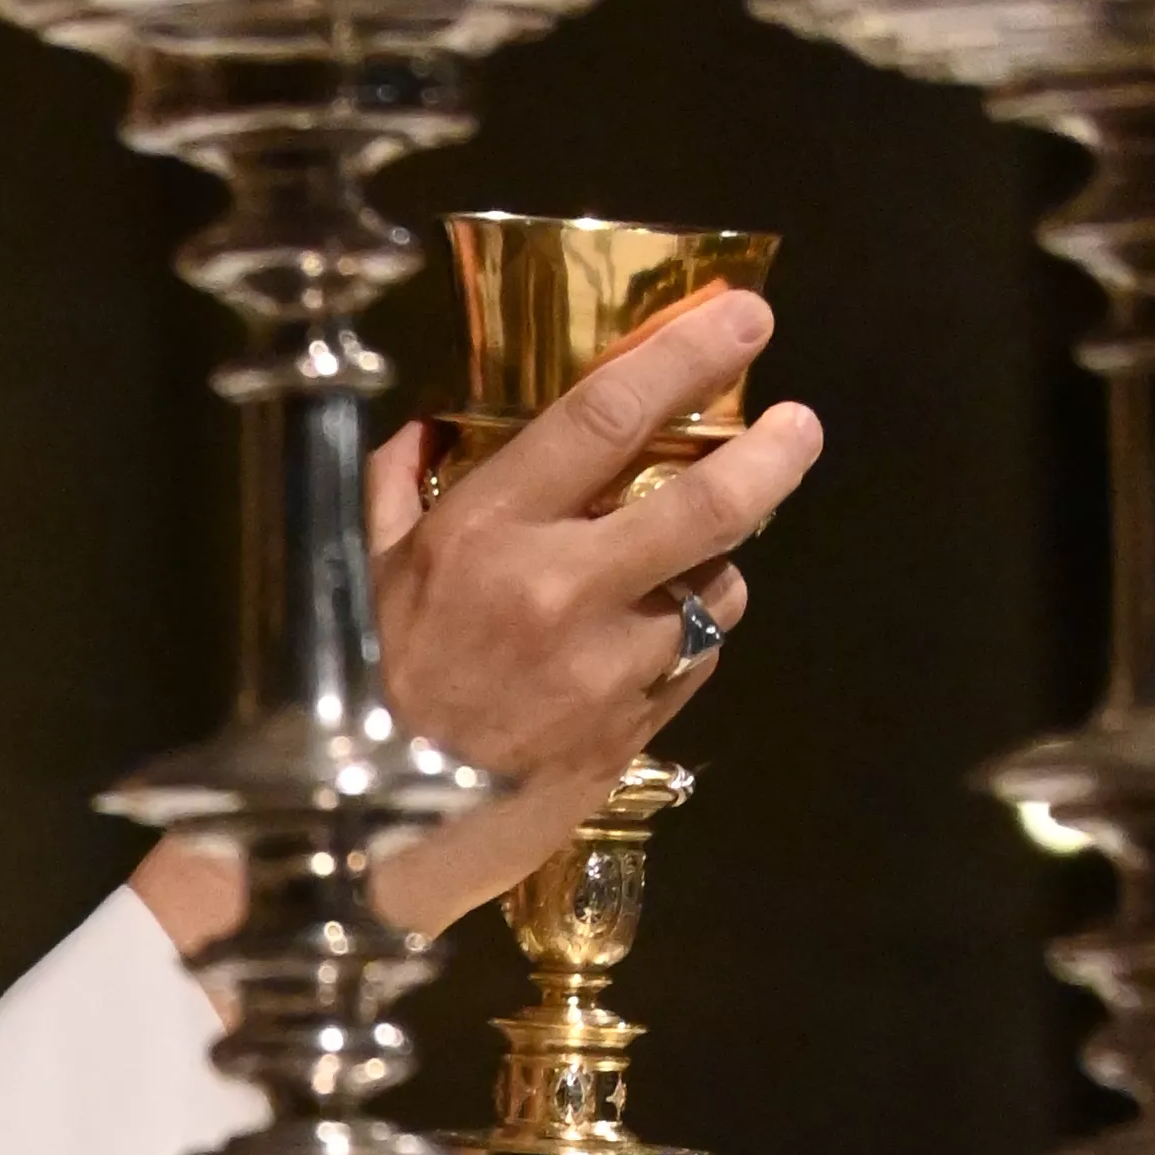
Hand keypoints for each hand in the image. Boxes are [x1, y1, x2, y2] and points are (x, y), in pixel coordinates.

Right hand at [129, 287, 822, 957]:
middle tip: (798, 427)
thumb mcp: (357, 575)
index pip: (609, 416)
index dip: (689, 356)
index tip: (746, 317)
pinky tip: (655, 636)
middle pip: (707, 502)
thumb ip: (396, 488)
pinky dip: (690, 635)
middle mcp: (559, 592)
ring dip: (719, 562)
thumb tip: (432, 430)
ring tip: (693, 559)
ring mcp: (606, 670)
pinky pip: (695, 660)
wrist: (367, 837)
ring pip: (717, 586)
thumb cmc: (356, 694)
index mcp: (488, 533)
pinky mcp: (631, 732)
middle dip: (773, 454)